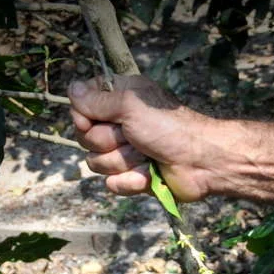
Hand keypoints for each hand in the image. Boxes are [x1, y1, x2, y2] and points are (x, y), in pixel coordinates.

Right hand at [67, 76, 214, 200]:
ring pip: (97, 163)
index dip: (83, 117)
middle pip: (85, 138)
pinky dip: (131, 181)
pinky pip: (112, 184)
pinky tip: (148, 175)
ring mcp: (125, 153)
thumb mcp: (130, 105)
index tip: (95, 120)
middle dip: (108, 141)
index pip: (80, 106)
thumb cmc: (170, 128)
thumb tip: (71, 89)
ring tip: (146, 156)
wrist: (202, 162)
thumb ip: (97, 100)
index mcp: (118, 100)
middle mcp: (119, 125)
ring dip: (123, 161)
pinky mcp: (133, 177)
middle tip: (132, 138)